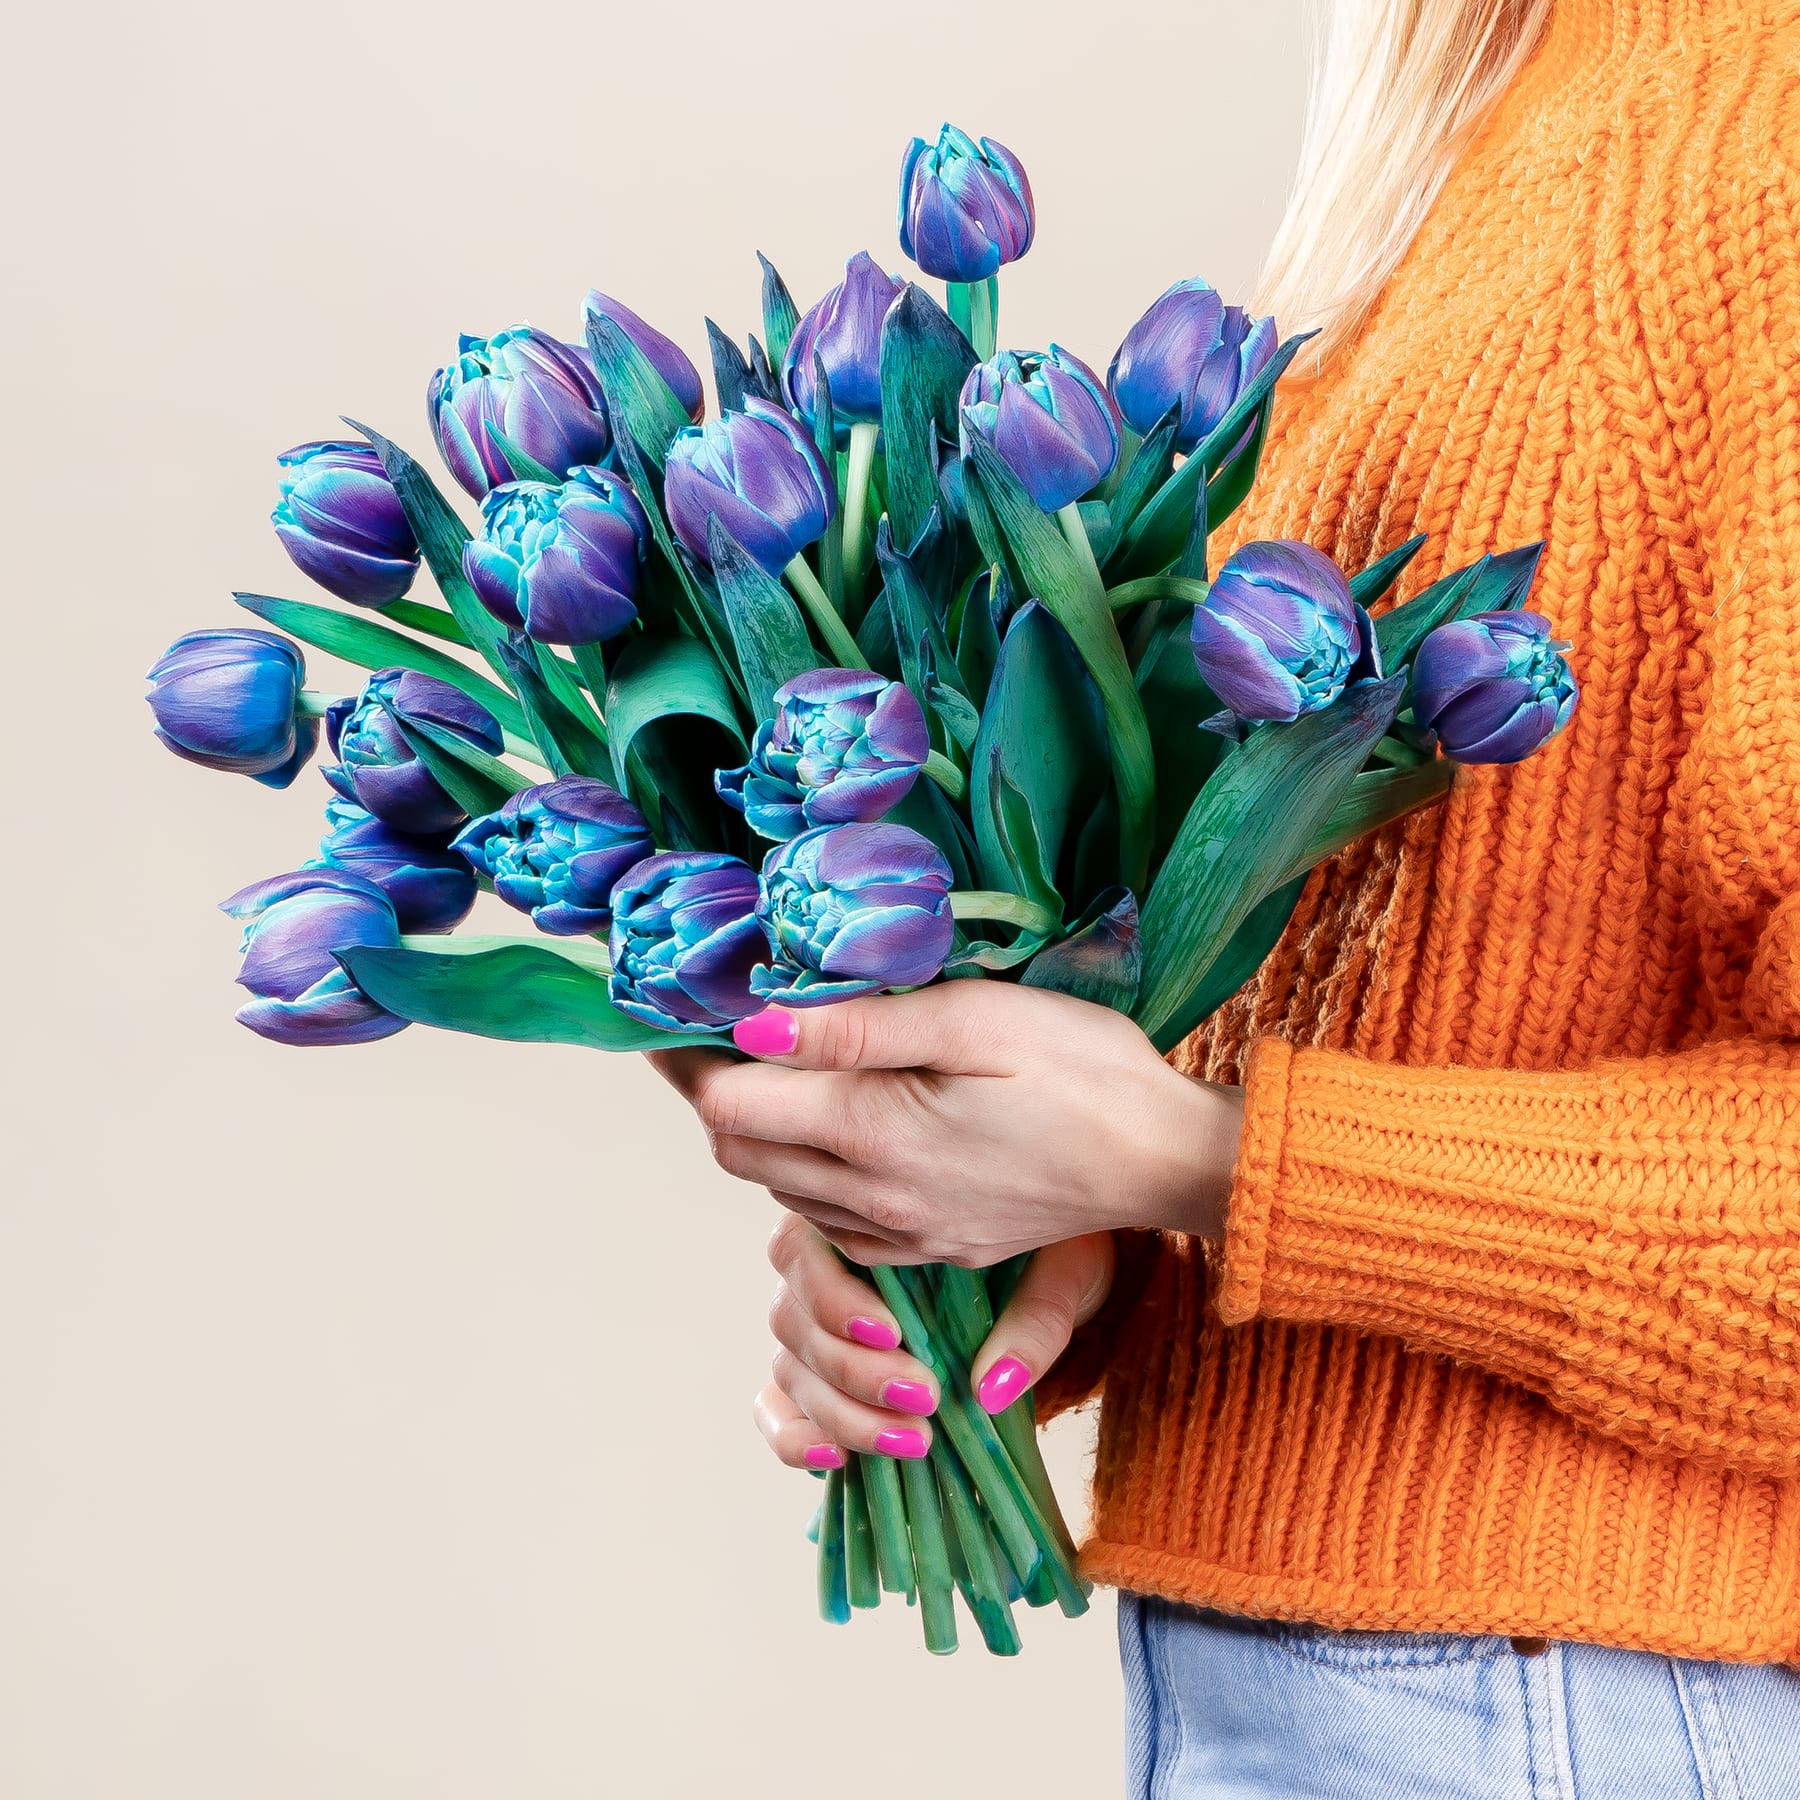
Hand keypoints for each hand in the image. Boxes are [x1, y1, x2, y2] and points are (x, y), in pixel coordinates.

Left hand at [650, 981, 1241, 1267]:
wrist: (1169, 1160)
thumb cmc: (1085, 1071)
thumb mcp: (977, 1019)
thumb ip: (857, 1029)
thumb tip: (752, 1027)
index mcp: (873, 1132)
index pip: (730, 1102)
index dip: (687, 1056)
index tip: (668, 1010)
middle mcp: (871, 1196)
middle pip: (739, 1151)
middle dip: (711, 1092)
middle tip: (707, 1029)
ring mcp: (901, 1231)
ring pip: (778, 1187)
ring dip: (757, 1131)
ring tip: (766, 1066)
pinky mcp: (932, 1245)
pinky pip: (831, 1220)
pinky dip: (804, 1173)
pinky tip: (832, 1128)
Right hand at [749, 1217, 1116, 1467]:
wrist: (1064, 1278)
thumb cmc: (1050, 1253)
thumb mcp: (1061, 1271)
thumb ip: (1033, 1318)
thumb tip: (992, 1387)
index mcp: (862, 1216)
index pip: (801, 1248)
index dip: (832, 1297)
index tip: (893, 1334)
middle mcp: (827, 1267)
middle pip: (791, 1318)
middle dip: (852, 1369)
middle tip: (925, 1398)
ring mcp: (821, 1328)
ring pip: (789, 1369)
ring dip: (842, 1413)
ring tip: (914, 1440)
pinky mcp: (827, 1383)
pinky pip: (781, 1412)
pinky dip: (795, 1438)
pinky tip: (834, 1460)